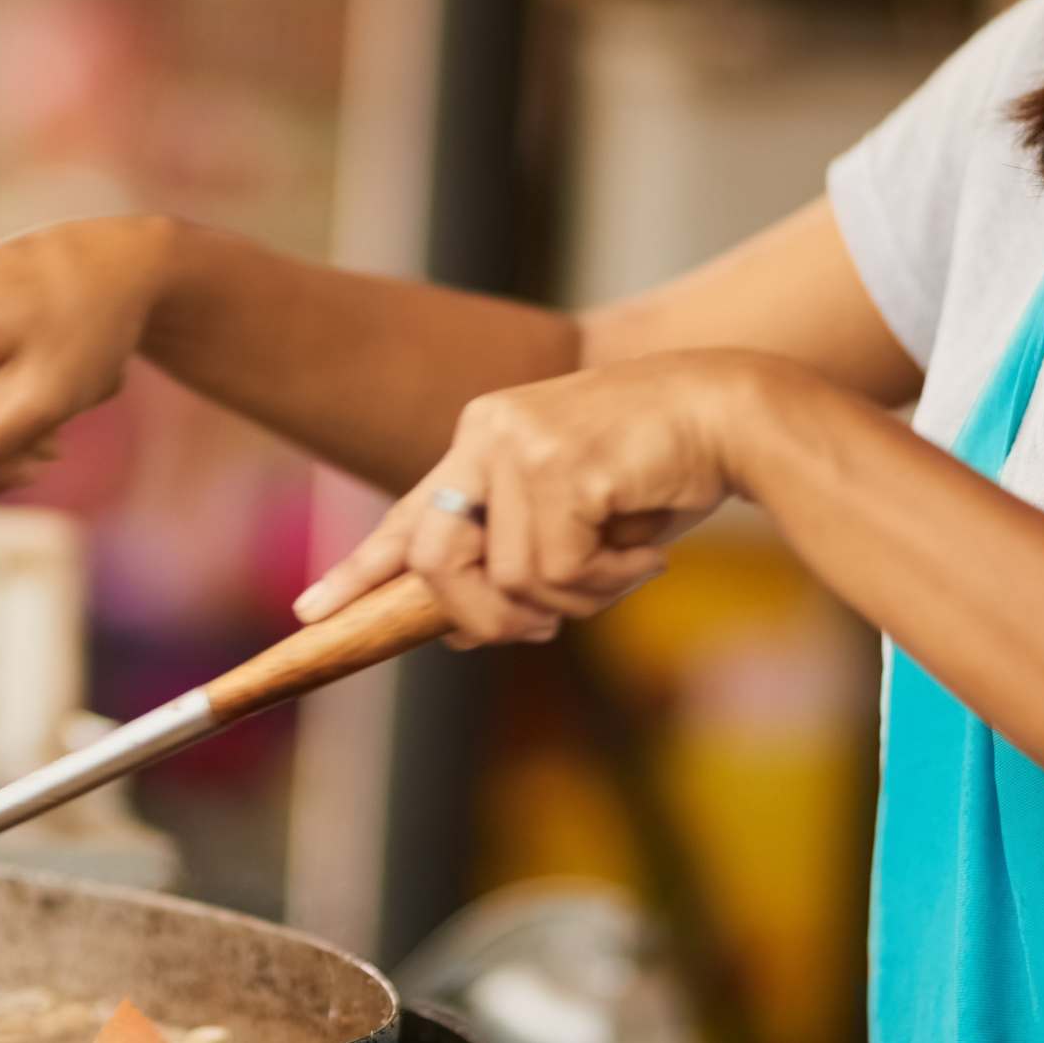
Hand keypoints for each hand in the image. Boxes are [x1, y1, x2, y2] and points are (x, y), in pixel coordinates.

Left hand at [291, 351, 763, 646]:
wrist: (732, 412)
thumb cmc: (661, 467)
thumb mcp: (576, 510)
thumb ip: (516, 555)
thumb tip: (456, 630)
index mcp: (484, 435)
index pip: (410, 511)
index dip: (363, 569)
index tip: (312, 610)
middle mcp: (487, 431)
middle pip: (437, 561)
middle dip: (484, 618)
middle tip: (543, 630)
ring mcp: (518, 444)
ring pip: (509, 580)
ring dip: (577, 597)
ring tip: (627, 563)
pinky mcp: (558, 466)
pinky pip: (559, 572)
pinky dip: (607, 582)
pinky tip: (644, 551)